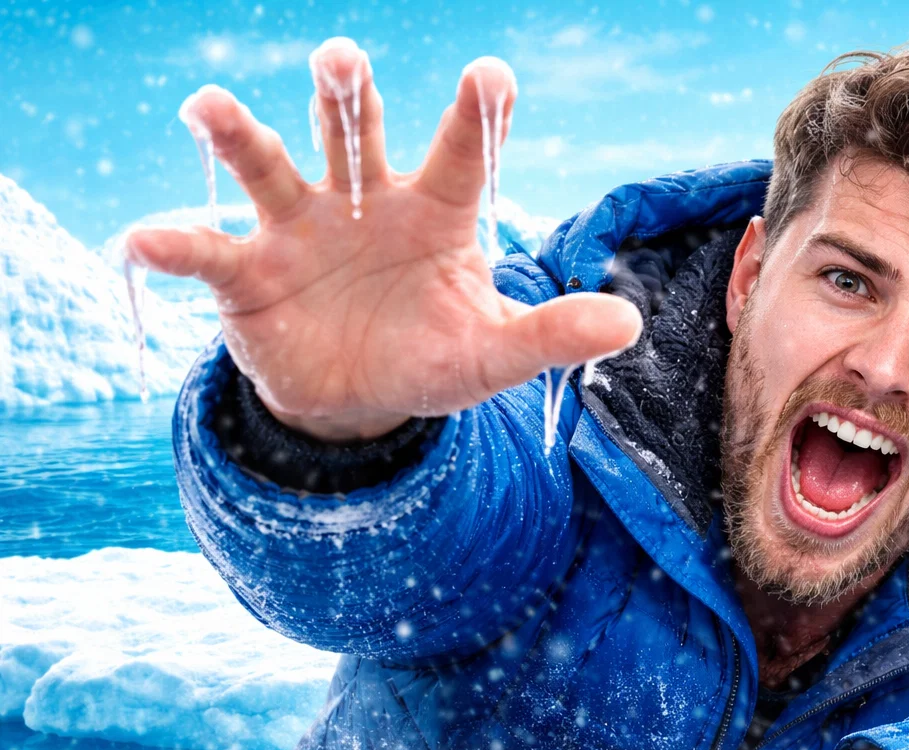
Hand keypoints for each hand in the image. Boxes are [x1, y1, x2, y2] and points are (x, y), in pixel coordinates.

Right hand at [126, 38, 640, 440]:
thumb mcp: (493, 354)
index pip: (464, 155)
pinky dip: (174, 244)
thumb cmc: (433, 356)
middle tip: (339, 60)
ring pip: (268, 165)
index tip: (492, 74)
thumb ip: (552, 334)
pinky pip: (206, 251)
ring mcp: (300, 229)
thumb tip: (629, 321)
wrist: (359, 399)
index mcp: (437, 212)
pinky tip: (148, 240)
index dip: (477, 116)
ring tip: (211, 105)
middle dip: (345, 94)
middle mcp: (365, 201)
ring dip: (239, 134)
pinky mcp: (246, 274)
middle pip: (353, 132)